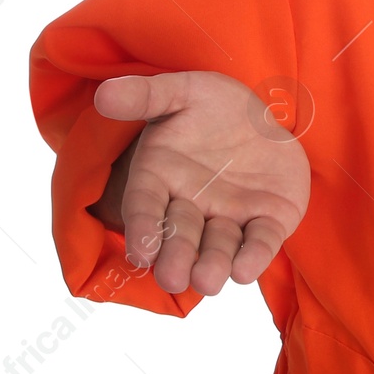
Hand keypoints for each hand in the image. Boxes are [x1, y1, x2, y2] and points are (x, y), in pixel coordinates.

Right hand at [91, 71, 310, 295]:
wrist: (262, 114)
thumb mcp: (181, 92)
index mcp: (161, 178)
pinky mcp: (267, 221)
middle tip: (172, 277)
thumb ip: (144, 96)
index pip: (145, 207)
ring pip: (218, 247)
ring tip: (207, 281)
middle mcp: (192, 206)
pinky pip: (260, 242)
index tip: (140, 252)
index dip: (142, 229)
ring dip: (212, 265)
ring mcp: (230, 217)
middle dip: (176, 257)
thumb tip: (105, 94)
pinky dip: (254, 257)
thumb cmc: (213, 106)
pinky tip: (246, 270)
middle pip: (180, 237)